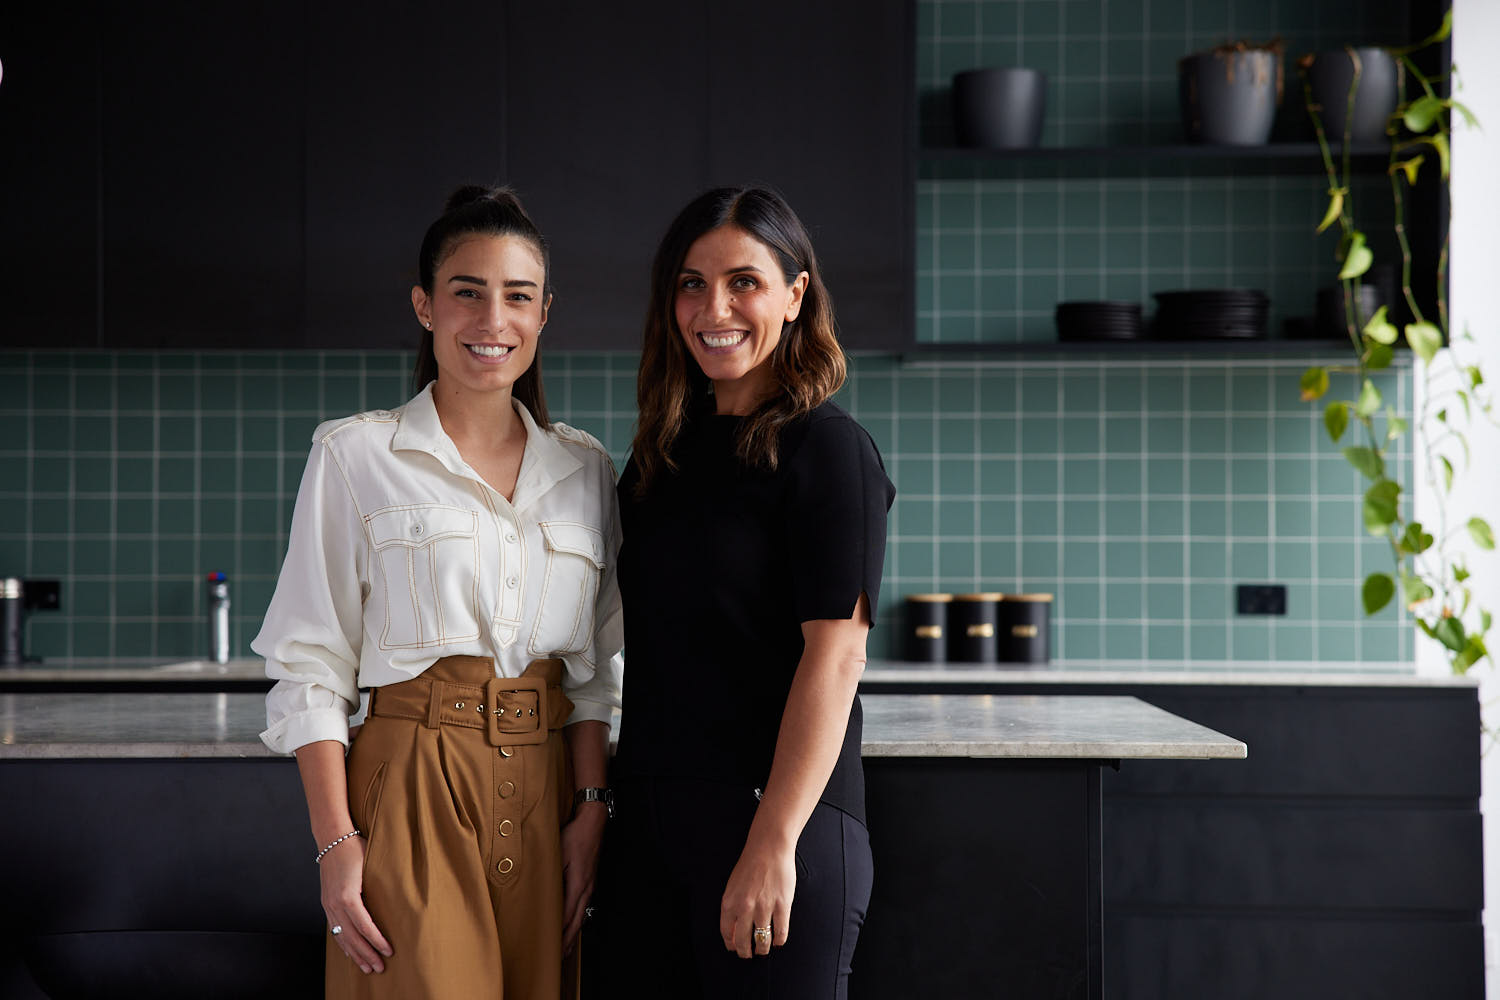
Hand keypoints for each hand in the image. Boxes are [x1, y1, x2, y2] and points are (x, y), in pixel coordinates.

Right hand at [320, 835, 392, 973]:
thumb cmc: (356, 849)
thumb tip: (399, 900)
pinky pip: (333, 929)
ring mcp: (328, 905)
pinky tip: (349, 953)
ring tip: (367, 967)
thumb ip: (380, 884)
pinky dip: (342, 944)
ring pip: (341, 937)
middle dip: (367, 955)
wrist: (332, 839)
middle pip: (352, 937)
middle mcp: (335, 904)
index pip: (364, 926)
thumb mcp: (372, 864)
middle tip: (380, 968)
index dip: (377, 941)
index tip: (389, 951)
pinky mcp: (326, 903)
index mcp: (347, 896)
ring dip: (354, 954)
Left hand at [561, 804, 607, 953]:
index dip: (559, 934)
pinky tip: (574, 924)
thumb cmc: (574, 835)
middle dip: (568, 941)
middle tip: (558, 957)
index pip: (566, 916)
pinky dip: (578, 920)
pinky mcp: (590, 880)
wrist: (593, 822)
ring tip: (566, 949)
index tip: (551, 948)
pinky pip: (583, 906)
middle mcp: (586, 888)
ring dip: (573, 933)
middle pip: (576, 921)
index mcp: (578, 884)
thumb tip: (543, 893)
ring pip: (582, 915)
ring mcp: (590, 885)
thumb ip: (552, 875)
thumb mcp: (558, 854)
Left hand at [719, 839, 794, 958]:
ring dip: (763, 949)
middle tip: (749, 954)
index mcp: (729, 903)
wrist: (768, 848)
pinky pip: (780, 932)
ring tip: (764, 949)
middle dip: (746, 952)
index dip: (731, 945)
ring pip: (762, 940)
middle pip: (743, 942)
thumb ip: (732, 907)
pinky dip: (779, 940)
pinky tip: (778, 941)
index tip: (735, 948)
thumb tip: (735, 928)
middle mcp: (744, 908)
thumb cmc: (750, 864)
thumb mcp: (732, 886)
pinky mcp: (782, 906)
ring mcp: (764, 908)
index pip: (727, 933)